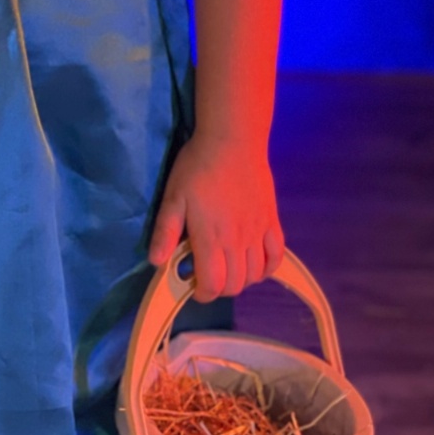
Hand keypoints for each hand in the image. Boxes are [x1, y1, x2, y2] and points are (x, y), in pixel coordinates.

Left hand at [149, 133, 284, 299]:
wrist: (231, 140)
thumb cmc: (197, 166)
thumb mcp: (173, 196)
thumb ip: (165, 231)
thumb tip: (157, 262)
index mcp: (211, 238)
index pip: (213, 285)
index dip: (202, 293)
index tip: (193, 286)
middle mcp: (238, 241)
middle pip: (235, 285)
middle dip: (219, 288)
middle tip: (207, 274)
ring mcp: (258, 232)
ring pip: (255, 274)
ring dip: (241, 279)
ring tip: (227, 266)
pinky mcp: (272, 221)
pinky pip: (276, 256)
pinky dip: (267, 268)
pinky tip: (255, 262)